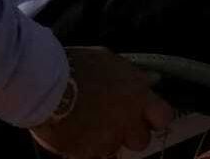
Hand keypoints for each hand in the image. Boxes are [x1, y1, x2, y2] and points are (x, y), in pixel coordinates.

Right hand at [31, 48, 173, 158]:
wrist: (45, 85)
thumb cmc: (77, 66)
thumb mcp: (109, 60)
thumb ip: (131, 75)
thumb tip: (149, 80)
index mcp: (137, 95)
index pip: (164, 116)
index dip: (156, 118)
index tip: (147, 116)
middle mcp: (127, 121)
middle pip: (141, 141)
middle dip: (130, 134)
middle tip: (115, 123)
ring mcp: (107, 140)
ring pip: (114, 149)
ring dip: (105, 140)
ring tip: (88, 124)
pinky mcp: (86, 154)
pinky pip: (93, 156)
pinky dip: (86, 149)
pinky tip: (76, 133)